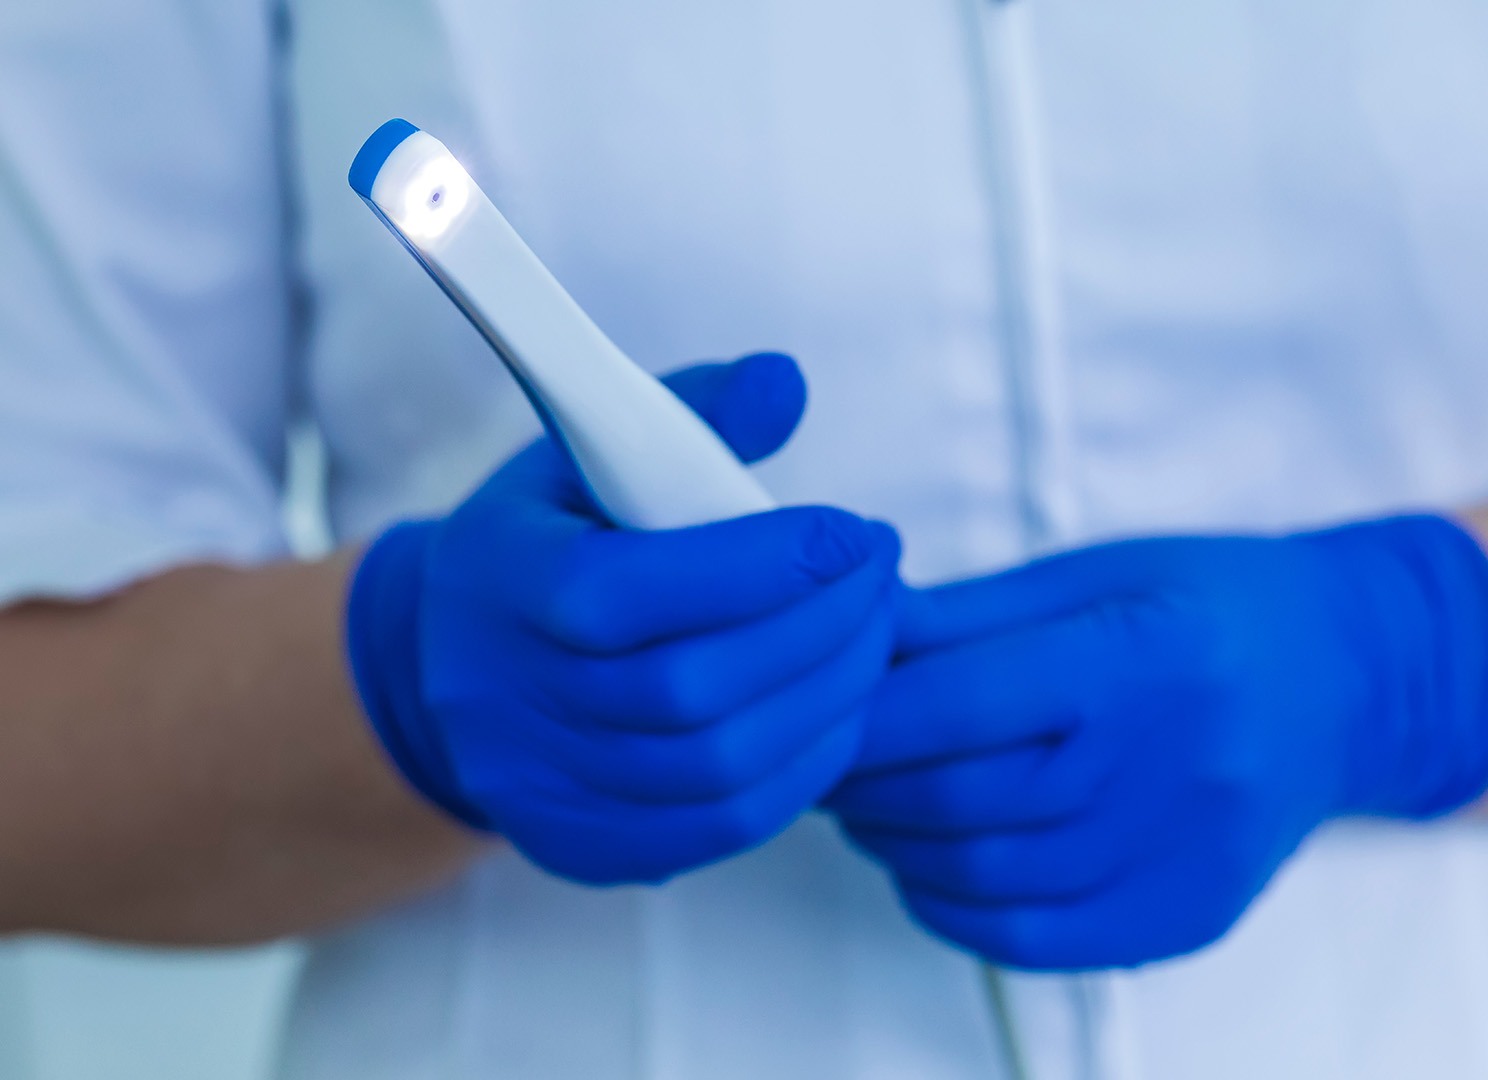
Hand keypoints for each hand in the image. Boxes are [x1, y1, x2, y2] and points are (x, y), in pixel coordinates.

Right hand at [347, 353, 901, 884]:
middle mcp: (509, 699)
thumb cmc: (551, 539)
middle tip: (882, 577)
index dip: (762, 566)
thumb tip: (786, 383)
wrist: (447, 665)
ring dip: (829, 698)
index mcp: (503, 582)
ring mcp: (544, 788)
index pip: (634, 590)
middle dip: (820, 629)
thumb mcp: (591, 452)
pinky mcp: (584, 847)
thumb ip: (694, 412)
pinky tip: (840, 708)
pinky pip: (722, 825)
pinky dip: (804, 768)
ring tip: (876, 634)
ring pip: (720, 767)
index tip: (853, 531)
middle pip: (692, 689)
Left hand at [828, 517, 1487, 968]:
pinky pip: (1035, 939)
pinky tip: (933, 867)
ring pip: (984, 878)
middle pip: (959, 800)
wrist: (1346, 681)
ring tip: (873, 806)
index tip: (815, 705)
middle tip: (826, 759)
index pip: (957, 705)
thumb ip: (969, 617)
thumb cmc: (1213, 608)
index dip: (862, 715)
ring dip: (897, 847)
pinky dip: (956, 909)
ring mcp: (1184, 854)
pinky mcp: (1187, 915)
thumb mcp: (1094, 575)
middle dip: (863, 784)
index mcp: (1142, 657)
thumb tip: (849, 634)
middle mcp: (1170, 765)